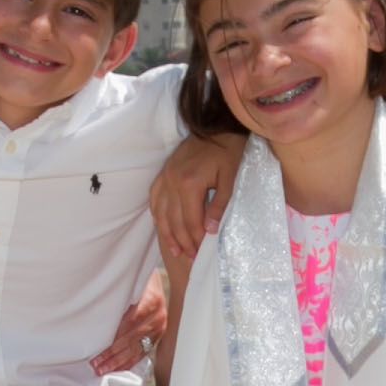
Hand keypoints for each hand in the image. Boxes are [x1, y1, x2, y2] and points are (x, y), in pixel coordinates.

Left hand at [90, 271, 166, 375]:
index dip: (113, 340)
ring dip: (118, 362)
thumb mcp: (129, 281)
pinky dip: (129, 361)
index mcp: (151, 302)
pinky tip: (117, 367)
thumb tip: (97, 314)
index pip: (129, 325)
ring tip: (102, 369)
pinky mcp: (157, 335)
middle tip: (96, 365)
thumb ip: (118, 296)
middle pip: (132, 340)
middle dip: (112, 355)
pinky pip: (142, 352)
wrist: (152, 277)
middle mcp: (158, 317)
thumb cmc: (136, 277)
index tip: (97, 351)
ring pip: (137, 350)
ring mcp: (159, 327)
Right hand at [152, 133, 245, 266]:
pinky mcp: (163, 173)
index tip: (203, 253)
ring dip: (168, 234)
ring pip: (160, 212)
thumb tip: (210, 231)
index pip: (190, 220)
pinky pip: (154, 199)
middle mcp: (172, 180)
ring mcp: (165, 176)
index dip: (196, 239)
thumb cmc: (229, 153)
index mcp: (189, 182)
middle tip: (192, 257)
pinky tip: (163, 228)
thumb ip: (220, 205)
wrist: (218, 127)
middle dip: (183, 242)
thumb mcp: (231, 179)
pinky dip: (157, 216)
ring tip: (177, 251)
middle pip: (174, 220)